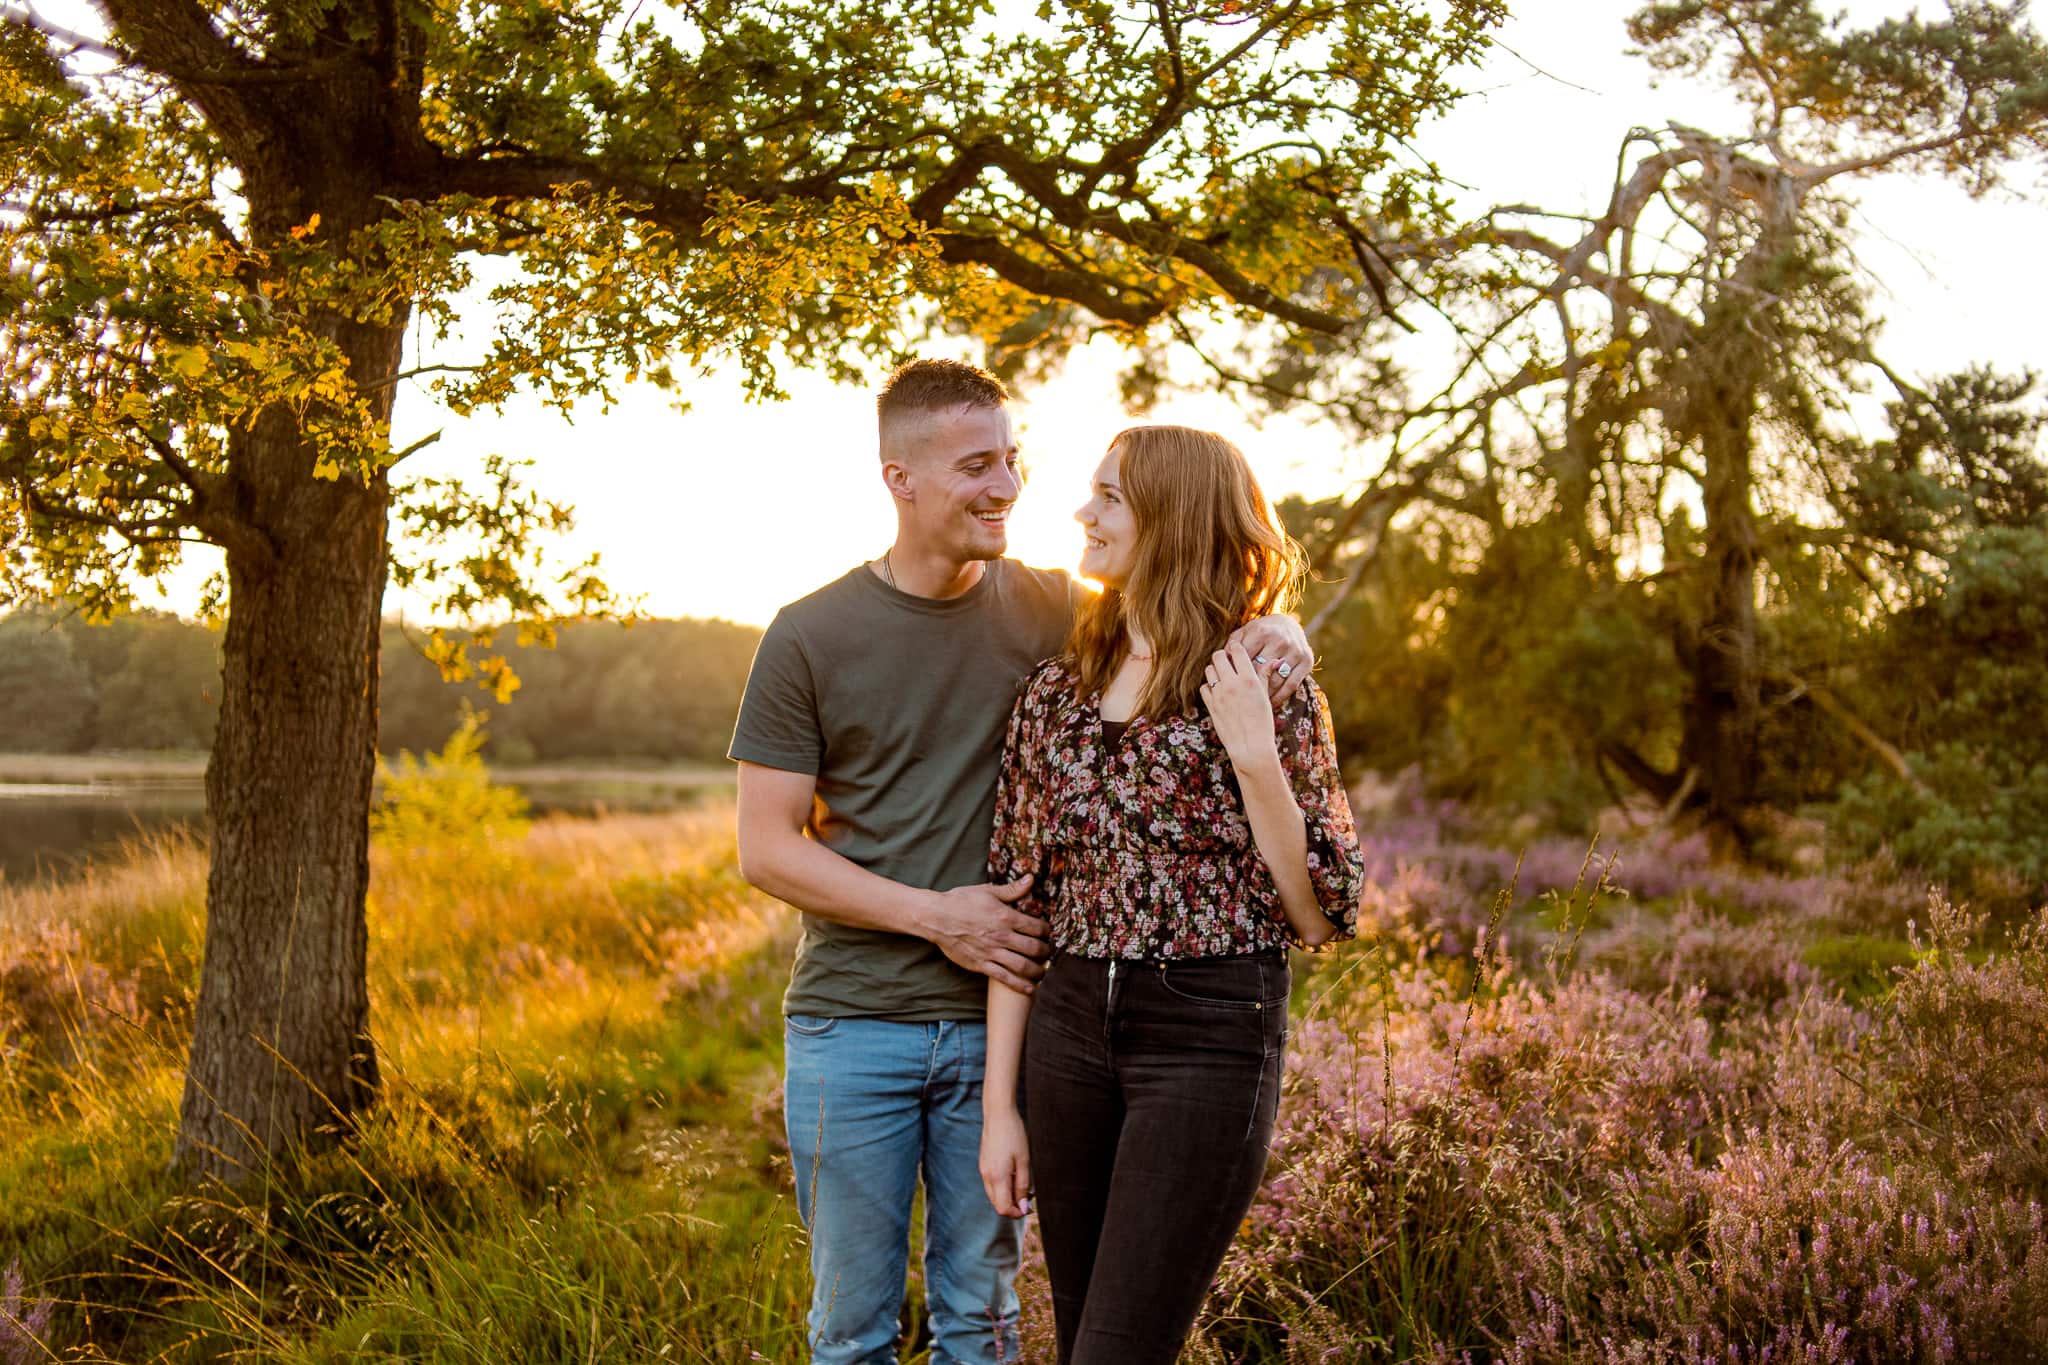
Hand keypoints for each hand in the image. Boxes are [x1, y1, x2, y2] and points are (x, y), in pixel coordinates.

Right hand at [926, 876, 1047, 993]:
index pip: (1037, 927)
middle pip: (1034, 948)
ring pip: (1023, 966)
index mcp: (1006, 917)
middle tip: (1048, 953)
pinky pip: (1004, 978)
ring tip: (1044, 972)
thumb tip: (1031, 879)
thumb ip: (1012, 889)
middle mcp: (1002, 937)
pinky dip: (1020, 985)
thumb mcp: (987, 891)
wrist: (937, 917)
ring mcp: (992, 952)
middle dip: (1045, 952)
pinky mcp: (981, 965)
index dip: (1047, 932)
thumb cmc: (961, 901)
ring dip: (1038, 971)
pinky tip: (1030, 989)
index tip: (1048, 933)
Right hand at [980, 1107, 1032, 1217]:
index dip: (1016, 1213)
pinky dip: (1002, 1187)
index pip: (1002, 1208)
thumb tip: (1022, 1206)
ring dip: (1007, 1196)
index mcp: (997, 1177)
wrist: (998, 1114)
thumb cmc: (1014, 1134)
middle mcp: (986, 1176)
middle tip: (1028, 1198)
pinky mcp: (983, 1164)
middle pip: (997, 1204)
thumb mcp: (1024, 1161)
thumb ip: (1023, 1185)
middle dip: (1012, 1206)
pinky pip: (991, 1184)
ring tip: (1023, 1186)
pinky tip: (1013, 1176)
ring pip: (993, 1195)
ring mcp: (983, 1170)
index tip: (1028, 1208)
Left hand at [1200, 642, 1280, 769]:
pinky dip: (1209, 686)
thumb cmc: (1262, 722)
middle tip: (1228, 661)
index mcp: (1248, 679)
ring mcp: (1219, 694)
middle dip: (1223, 656)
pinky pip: (1204, 687)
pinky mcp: (1210, 705)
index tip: (1238, 651)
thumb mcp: (1265, 697)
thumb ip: (1265, 676)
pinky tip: (1217, 691)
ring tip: (1223, 676)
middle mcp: (1232, 684)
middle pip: (1218, 656)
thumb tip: (1274, 661)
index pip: (1237, 650)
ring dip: (1215, 670)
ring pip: (1209, 670)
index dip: (1237, 648)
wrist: (1250, 746)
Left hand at [1230, 615, 1311, 705]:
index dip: (1235, 672)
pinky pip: (1291, 686)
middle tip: (1241, 697)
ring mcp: (1295, 651)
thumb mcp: (1246, 633)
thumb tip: (1223, 659)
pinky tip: (1270, 703)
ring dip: (1264, 694)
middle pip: (1259, 670)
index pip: (1243, 658)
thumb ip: (1234, 644)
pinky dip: (1280, 697)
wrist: (1289, 625)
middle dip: (1249, 685)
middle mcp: (1279, 640)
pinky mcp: (1307, 662)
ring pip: (1275, 680)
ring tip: (1254, 703)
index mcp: (1261, 632)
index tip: (1230, 683)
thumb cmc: (1261, 633)